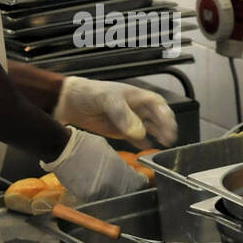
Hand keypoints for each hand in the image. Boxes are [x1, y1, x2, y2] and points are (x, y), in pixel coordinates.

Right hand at [39, 127, 149, 201]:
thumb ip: (119, 163)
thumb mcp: (108, 150)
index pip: (138, 183)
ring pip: (112, 199)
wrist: (63, 148)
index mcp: (120, 169)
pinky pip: (97, 200)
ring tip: (106, 186)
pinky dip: (98, 196)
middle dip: (127, 190)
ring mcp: (99, 192)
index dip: (139, 183)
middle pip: (127, 194)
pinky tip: (94, 187)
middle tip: (123, 186)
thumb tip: (126, 170)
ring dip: (112, 194)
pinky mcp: (86, 197)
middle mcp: (112, 183)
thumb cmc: (85, 145)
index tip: (138, 183)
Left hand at [53, 76, 177, 148]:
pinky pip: (137, 139)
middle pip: (158, 118)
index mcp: (138, 96)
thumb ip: (123, 115)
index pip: (158, 104)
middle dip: (166, 128)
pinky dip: (143, 144)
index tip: (170, 127)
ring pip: (150, 129)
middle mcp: (138, 108)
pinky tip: (147, 148)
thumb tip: (139, 132)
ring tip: (163, 145)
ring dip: (157, 136)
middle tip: (169, 139)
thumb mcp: (108, 99)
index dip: (166, 115)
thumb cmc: (91, 94)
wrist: (72, 103)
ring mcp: (131, 121)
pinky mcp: (123, 132)